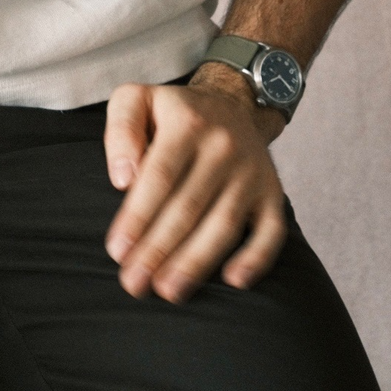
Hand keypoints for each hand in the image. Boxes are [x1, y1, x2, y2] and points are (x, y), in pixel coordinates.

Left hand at [102, 67, 286, 302]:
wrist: (231, 104)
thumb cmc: (172, 113)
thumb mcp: (136, 99)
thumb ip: (121, 130)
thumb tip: (123, 179)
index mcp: (187, 122)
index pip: (159, 176)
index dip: (137, 217)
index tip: (117, 251)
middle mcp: (224, 145)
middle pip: (189, 206)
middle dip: (158, 250)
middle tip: (133, 283)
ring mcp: (252, 171)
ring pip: (224, 223)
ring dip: (196, 262)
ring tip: (168, 290)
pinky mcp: (273, 192)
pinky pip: (271, 231)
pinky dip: (256, 258)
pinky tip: (234, 281)